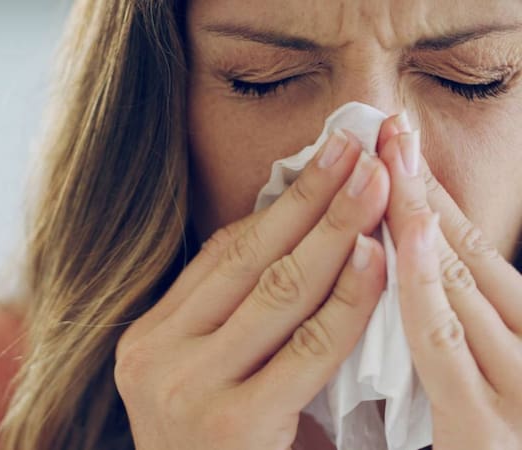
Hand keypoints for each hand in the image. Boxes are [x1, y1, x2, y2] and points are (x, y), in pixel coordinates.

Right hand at [114, 130, 389, 449]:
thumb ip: (232, 322)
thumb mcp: (204, 379)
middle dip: (309, 199)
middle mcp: (154, 357)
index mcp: (146, 339)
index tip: (321, 160)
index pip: (218, 256)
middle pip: (248, 260)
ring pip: (277, 292)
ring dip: (335, 232)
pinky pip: (305, 349)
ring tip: (375, 186)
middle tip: (356, 150)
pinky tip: (376, 260)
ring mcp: (185, 390)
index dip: (276, 204)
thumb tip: (292, 240)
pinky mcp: (229, 426)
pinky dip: (346, 301)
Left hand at [377, 113, 521, 448]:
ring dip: (418, 216)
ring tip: (390, 158)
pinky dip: (424, 287)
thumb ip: (456, 323)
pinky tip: (404, 239)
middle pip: (466, 253)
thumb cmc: (485, 436)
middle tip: (388, 129)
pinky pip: (443, 345)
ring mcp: (518, 389)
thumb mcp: (481, 370)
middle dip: (421, 188)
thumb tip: (418, 256)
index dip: (436, 194)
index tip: (401, 144)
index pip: (475, 250)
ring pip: (457, 286)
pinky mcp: (485, 432)